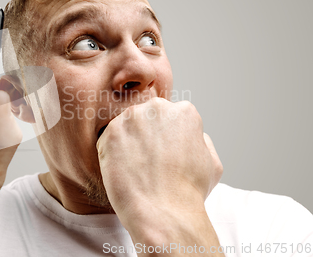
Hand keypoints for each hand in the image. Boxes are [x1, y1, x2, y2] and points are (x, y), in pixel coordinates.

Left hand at [96, 98, 222, 253]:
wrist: (164, 212)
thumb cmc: (189, 193)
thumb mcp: (212, 161)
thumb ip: (200, 140)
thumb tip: (188, 134)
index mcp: (184, 111)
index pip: (167, 117)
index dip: (165, 139)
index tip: (164, 157)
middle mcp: (158, 107)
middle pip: (145, 118)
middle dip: (144, 137)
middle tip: (148, 163)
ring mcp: (132, 118)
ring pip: (125, 127)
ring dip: (127, 144)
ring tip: (136, 169)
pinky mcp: (111, 132)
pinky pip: (107, 140)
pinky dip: (111, 154)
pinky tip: (124, 171)